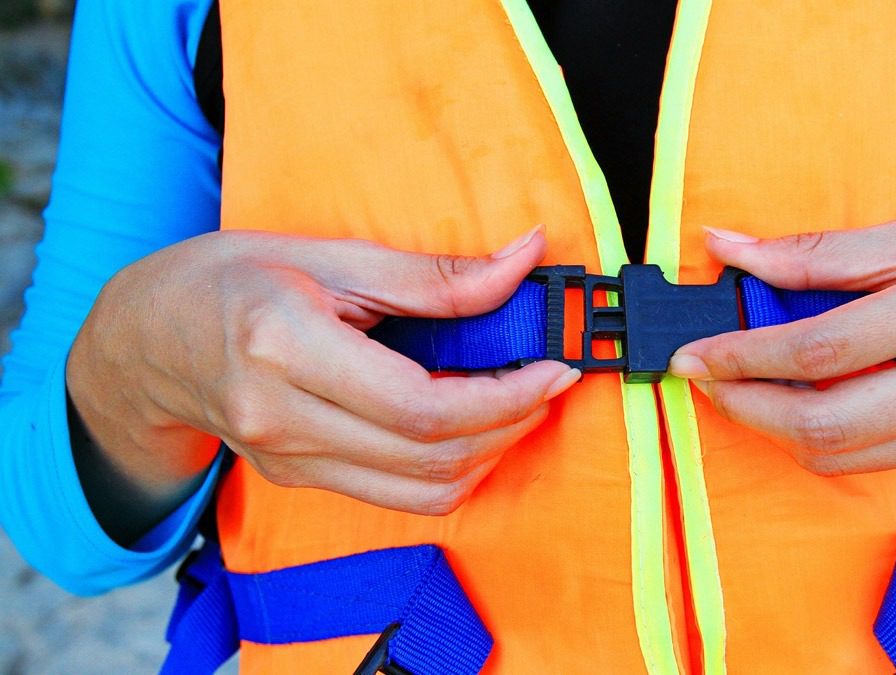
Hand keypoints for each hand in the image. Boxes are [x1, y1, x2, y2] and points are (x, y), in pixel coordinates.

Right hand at [67, 226, 577, 541]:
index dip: (505, 397)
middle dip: (511, 424)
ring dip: (490, 455)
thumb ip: (432, 275)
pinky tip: (473, 428)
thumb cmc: (230, 279)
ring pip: (422, 492)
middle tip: (551, 380)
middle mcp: (283, 418)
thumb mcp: (327, 254)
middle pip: (430, 457)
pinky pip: (396, 497)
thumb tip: (525, 259)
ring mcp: (288, 460)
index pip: (421, 407)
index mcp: (285, 348)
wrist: (146, 339)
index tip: (554, 368)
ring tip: (521, 402)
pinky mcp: (298, 478)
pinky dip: (451, 471)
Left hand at [669, 210, 895, 526]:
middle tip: (699, 375)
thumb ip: (830, 250)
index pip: (831, 342)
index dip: (747, 351)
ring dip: (772, 428)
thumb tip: (732, 247)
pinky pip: (872, 461)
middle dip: (746, 404)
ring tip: (733, 388)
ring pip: (846, 453)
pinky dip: (816, 439)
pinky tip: (789, 405)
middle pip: (831, 420)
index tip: (696, 345)